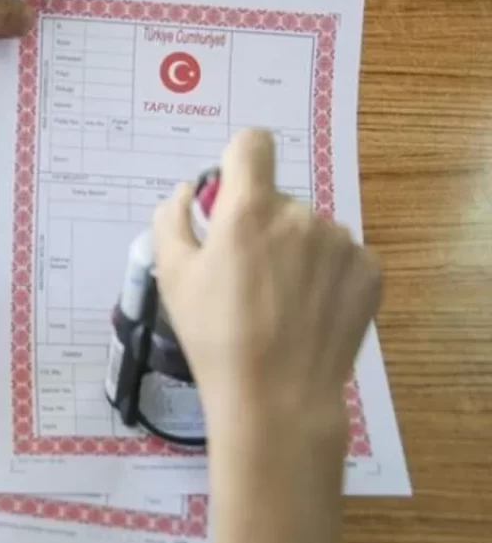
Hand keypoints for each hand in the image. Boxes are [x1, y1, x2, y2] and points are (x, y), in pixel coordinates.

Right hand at [152, 128, 380, 453]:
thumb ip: (172, 220)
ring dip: (295, 252)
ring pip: (310, 231)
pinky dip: (325, 276)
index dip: (238, 161)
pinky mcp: (370, 271)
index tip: (230, 193)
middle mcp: (300, 214)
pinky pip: (341, 258)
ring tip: (279, 303)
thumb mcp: (172, 277)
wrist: (277, 397)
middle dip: (260, 226)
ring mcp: (341, 242)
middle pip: (277, 200)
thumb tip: (186, 192)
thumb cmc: (213, 336)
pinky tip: (308, 313)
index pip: (252, 144)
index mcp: (249, 209)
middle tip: (244, 277)